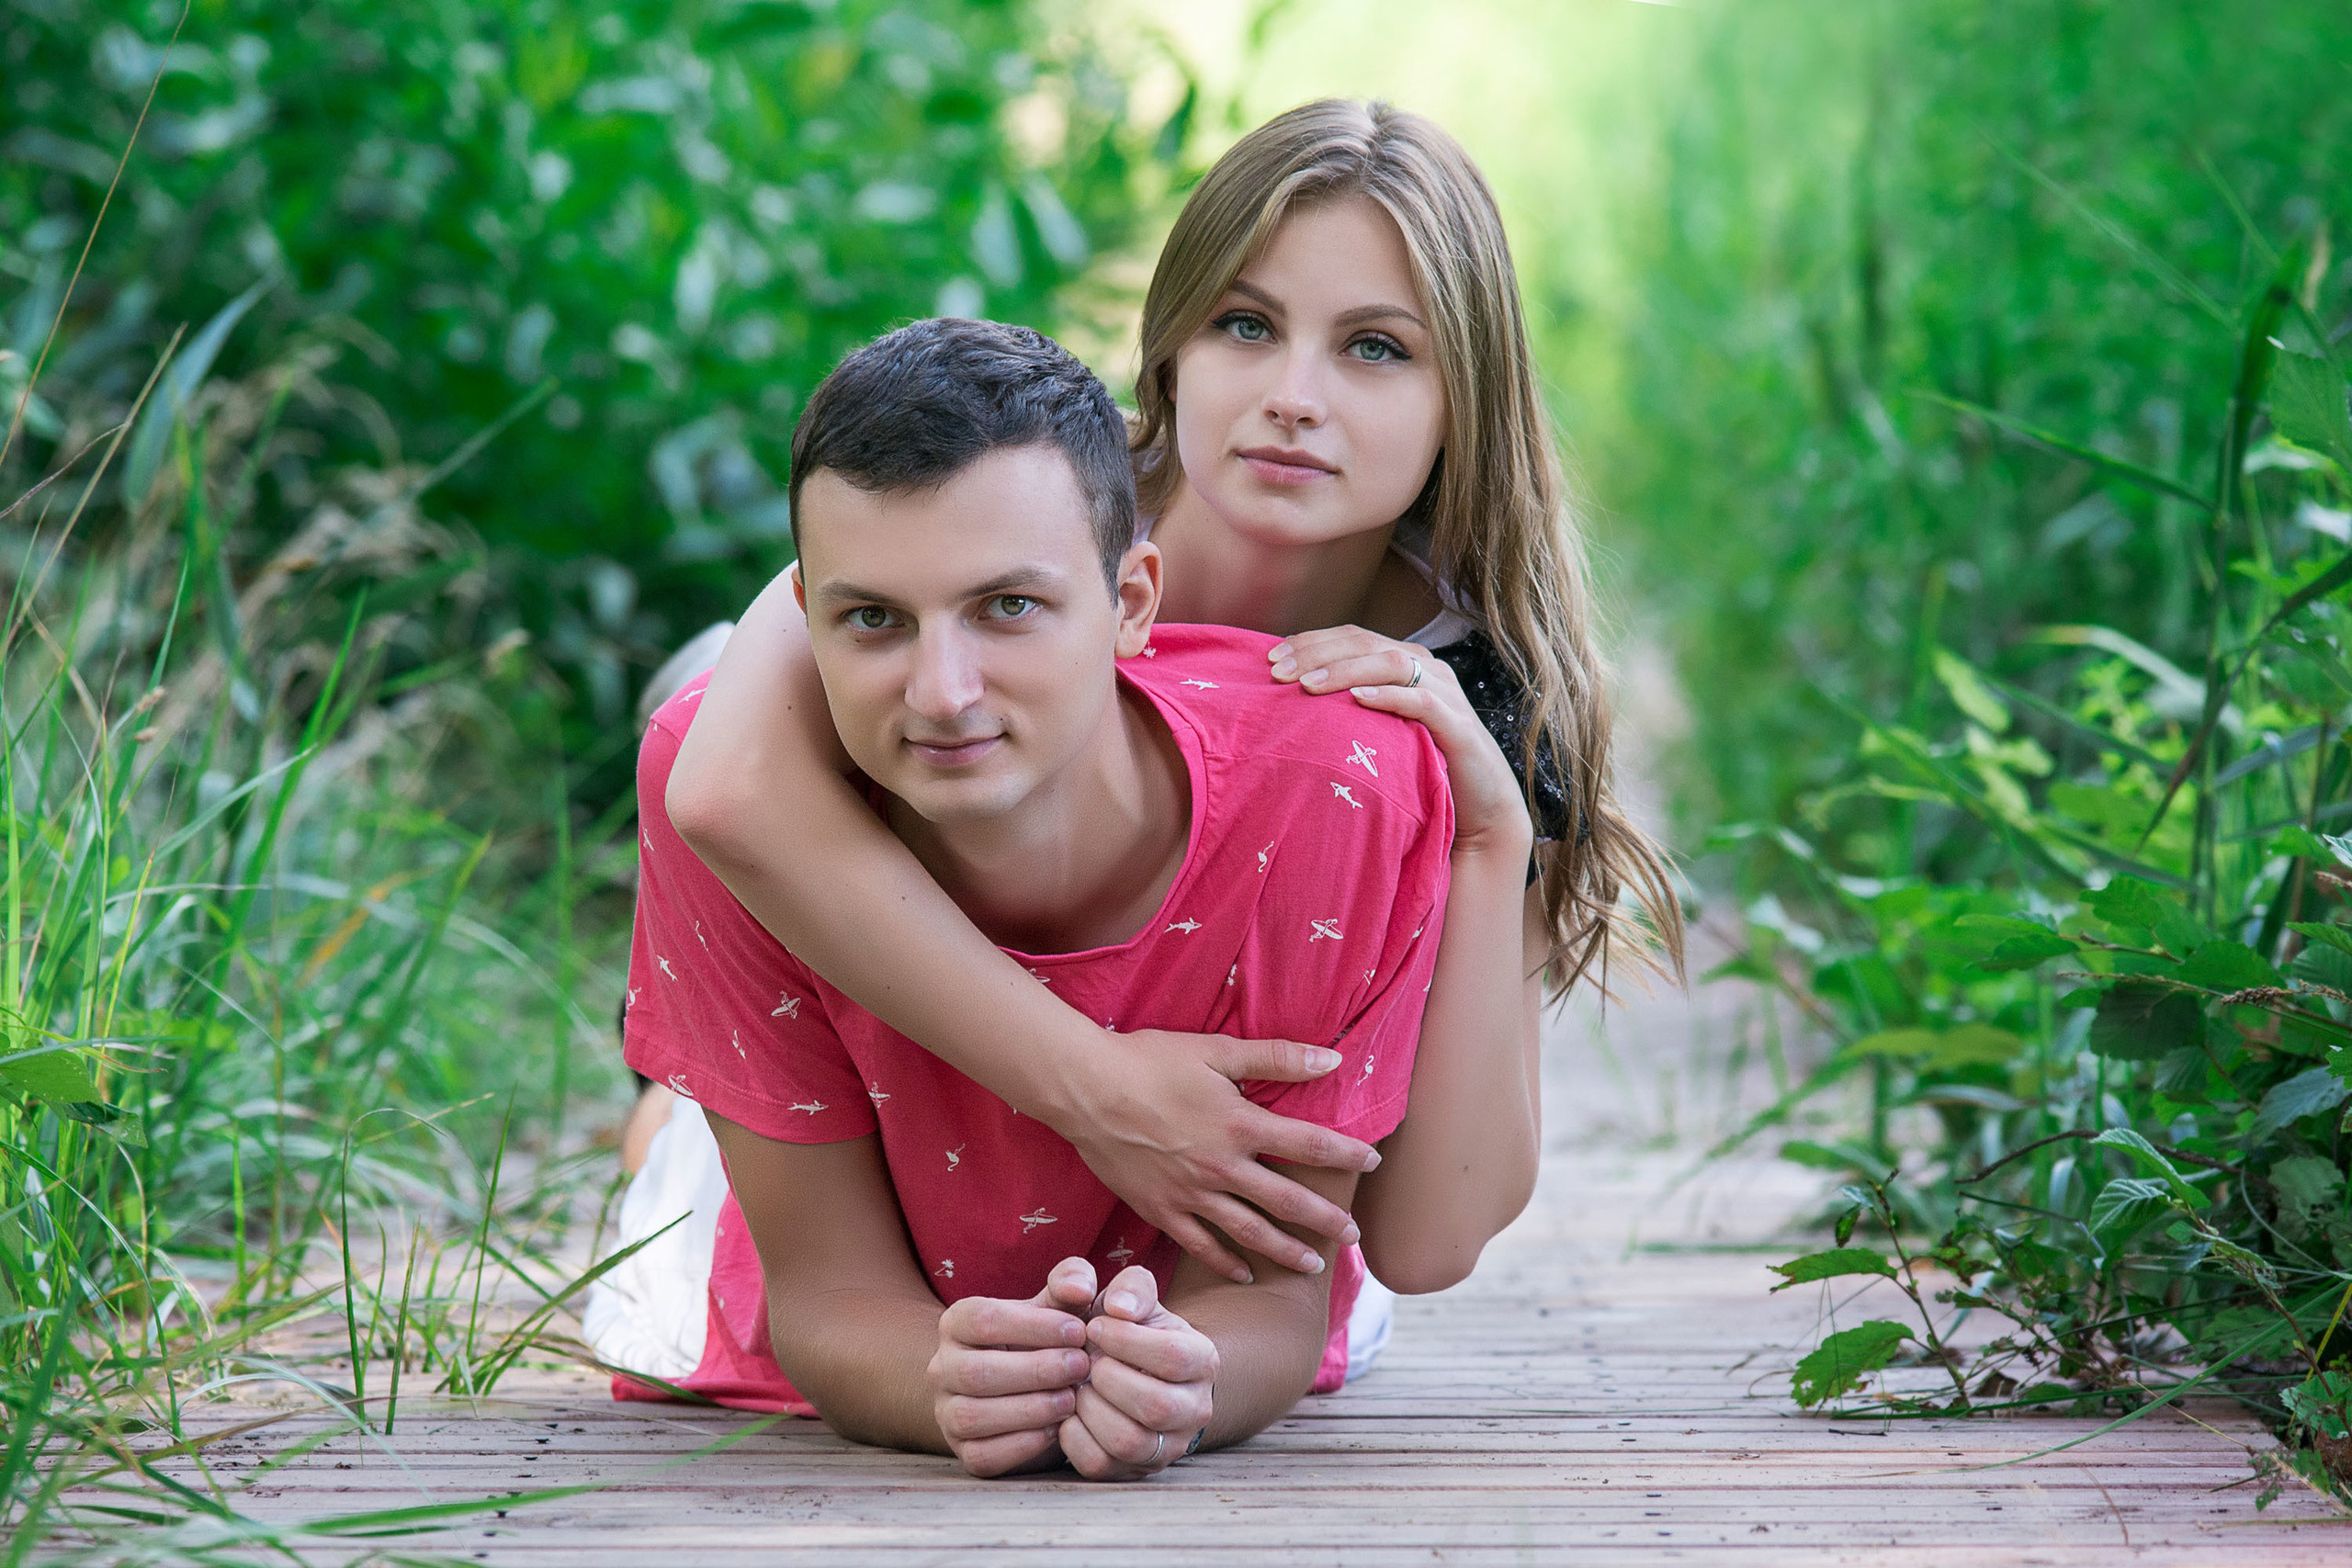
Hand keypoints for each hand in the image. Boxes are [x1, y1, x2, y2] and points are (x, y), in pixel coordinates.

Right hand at [928, 1257, 1094, 1476]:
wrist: (1038, 1390)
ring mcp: (947, 1412)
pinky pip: (982, 1455)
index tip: (1079, 1330)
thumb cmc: (1049, 1340)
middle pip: (977, 1371)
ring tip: (1071, 1399)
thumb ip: (1071, 1283)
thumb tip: (1079, 1289)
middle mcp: (941, 1367)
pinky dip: (1022, 1445)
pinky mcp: (963, 1451)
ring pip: (973, 1416)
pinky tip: (1057, 1430)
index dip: (1033, 1326)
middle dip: (1035, 1370)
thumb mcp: (1058, 1306)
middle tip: (1081, 1366)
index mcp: (957, 1322)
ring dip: (1029, 1409)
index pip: (983, 1320)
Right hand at [1056, 1030, 1378, 1284]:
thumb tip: (1334, 1060)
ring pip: (1250, 1232)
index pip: (1311, 1146)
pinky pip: (1200, 1245)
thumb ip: (1276, 1057)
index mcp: (1241, 1125)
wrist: (1084, 1090)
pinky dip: (1225, 1262)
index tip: (1373, 1163)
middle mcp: (1222, 1167)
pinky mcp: (1160, 1210)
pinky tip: (1244, 1273)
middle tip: (1353, 1236)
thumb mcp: (1216, 1050)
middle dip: (1326, 1220)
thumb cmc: (1148, 1062)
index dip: (1347, 1156)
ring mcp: (1190, 1194)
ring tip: (1313, 1265)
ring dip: (1285, 1250)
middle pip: (1288, 1202)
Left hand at [1059, 1264, 1217, 1480]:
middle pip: (1156, 1405)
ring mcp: (1167, 1446)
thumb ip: (1131, 1287)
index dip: (1125, 1340)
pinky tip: (1071, 1411)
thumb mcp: (1134, 1298)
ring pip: (1129, 1442)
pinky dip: (1074, 1437)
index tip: (1094, 1327)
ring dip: (1091, 1408)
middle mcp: (1195, 1409)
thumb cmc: (1125, 1330)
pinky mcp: (1132, 1470)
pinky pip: (1100, 1464)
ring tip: (1079, 1385)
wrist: (1123, 1369)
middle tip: (1086, 1361)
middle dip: (1107, 1378)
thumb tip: (1118, 1307)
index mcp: (1203, 1361)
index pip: (1174, 1356)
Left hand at [1270, 627, 1533, 855]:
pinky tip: (1357, 700)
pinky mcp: (1458, 725)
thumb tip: (1290, 702)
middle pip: (1366, 643)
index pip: (1352, 636)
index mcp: (1405, 662)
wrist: (1478, 810)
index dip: (1311, 641)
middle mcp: (1427, 668)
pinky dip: (1388, 697)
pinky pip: (1422, 701)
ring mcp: (1446, 693)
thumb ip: (1348, 711)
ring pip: (1392, 663)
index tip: (1270, 659)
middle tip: (1278, 672)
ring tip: (1308, 684)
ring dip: (1345, 670)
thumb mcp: (1378, 732)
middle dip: (1318, 652)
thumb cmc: (1418, 769)